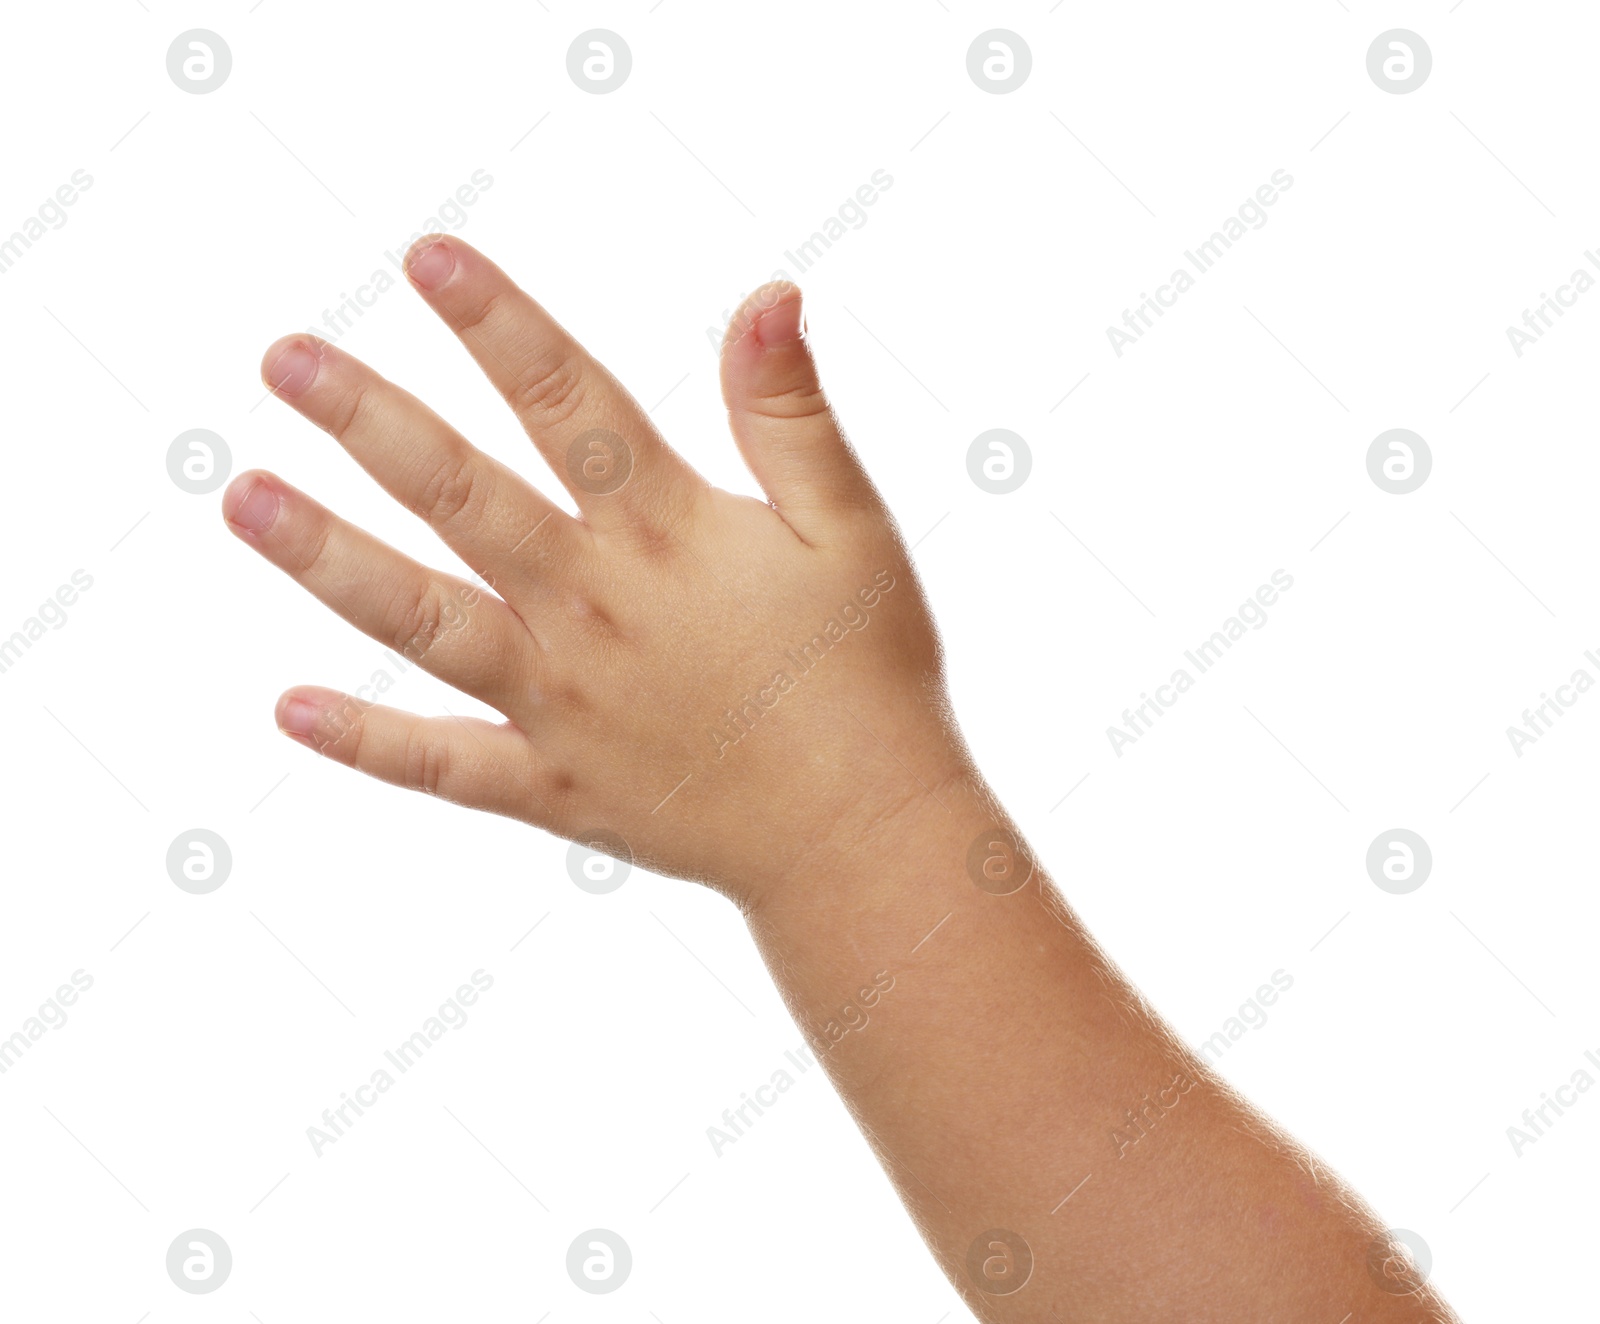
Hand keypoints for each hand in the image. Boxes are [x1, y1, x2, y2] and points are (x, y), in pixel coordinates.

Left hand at [224, 235, 967, 906]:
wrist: (861, 834)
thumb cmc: (866, 674)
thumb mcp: (852, 529)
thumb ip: (791, 416)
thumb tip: (768, 295)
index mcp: (668, 534)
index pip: (567, 402)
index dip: (498, 324)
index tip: (428, 259)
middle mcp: (594, 609)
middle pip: (462, 496)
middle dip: (368, 420)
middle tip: (284, 359)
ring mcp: (562, 703)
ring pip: (422, 619)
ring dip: (329, 557)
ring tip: (246, 498)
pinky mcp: (554, 785)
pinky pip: (444, 764)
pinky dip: (367, 742)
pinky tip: (289, 709)